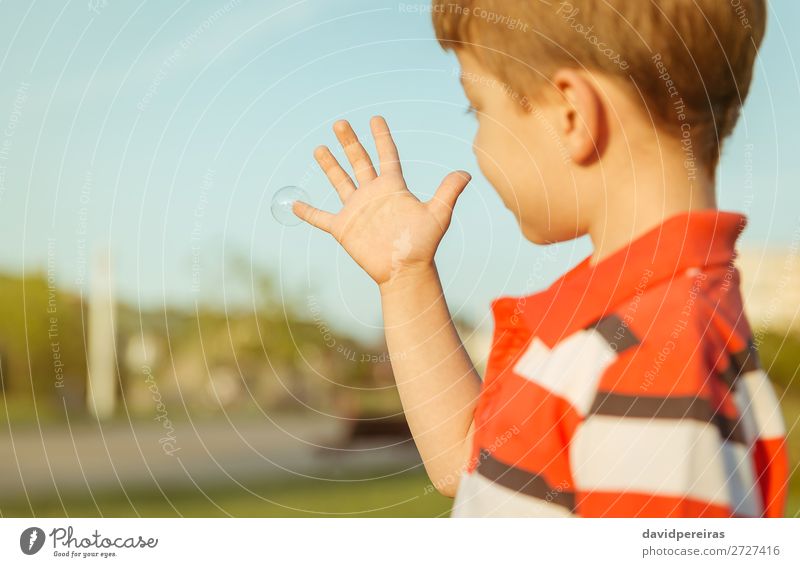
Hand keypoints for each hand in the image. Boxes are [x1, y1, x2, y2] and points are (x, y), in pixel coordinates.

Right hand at [293, 116, 470, 286]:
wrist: (405, 271)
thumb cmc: (422, 245)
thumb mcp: (438, 215)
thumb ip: (448, 192)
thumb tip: (467, 173)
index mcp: (392, 187)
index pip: (386, 155)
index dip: (381, 137)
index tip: (375, 118)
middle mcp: (373, 195)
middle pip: (359, 162)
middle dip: (350, 142)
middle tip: (341, 122)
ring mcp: (357, 210)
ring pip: (340, 182)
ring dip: (330, 165)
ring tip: (320, 148)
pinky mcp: (344, 228)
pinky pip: (321, 218)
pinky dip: (307, 212)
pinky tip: (294, 203)